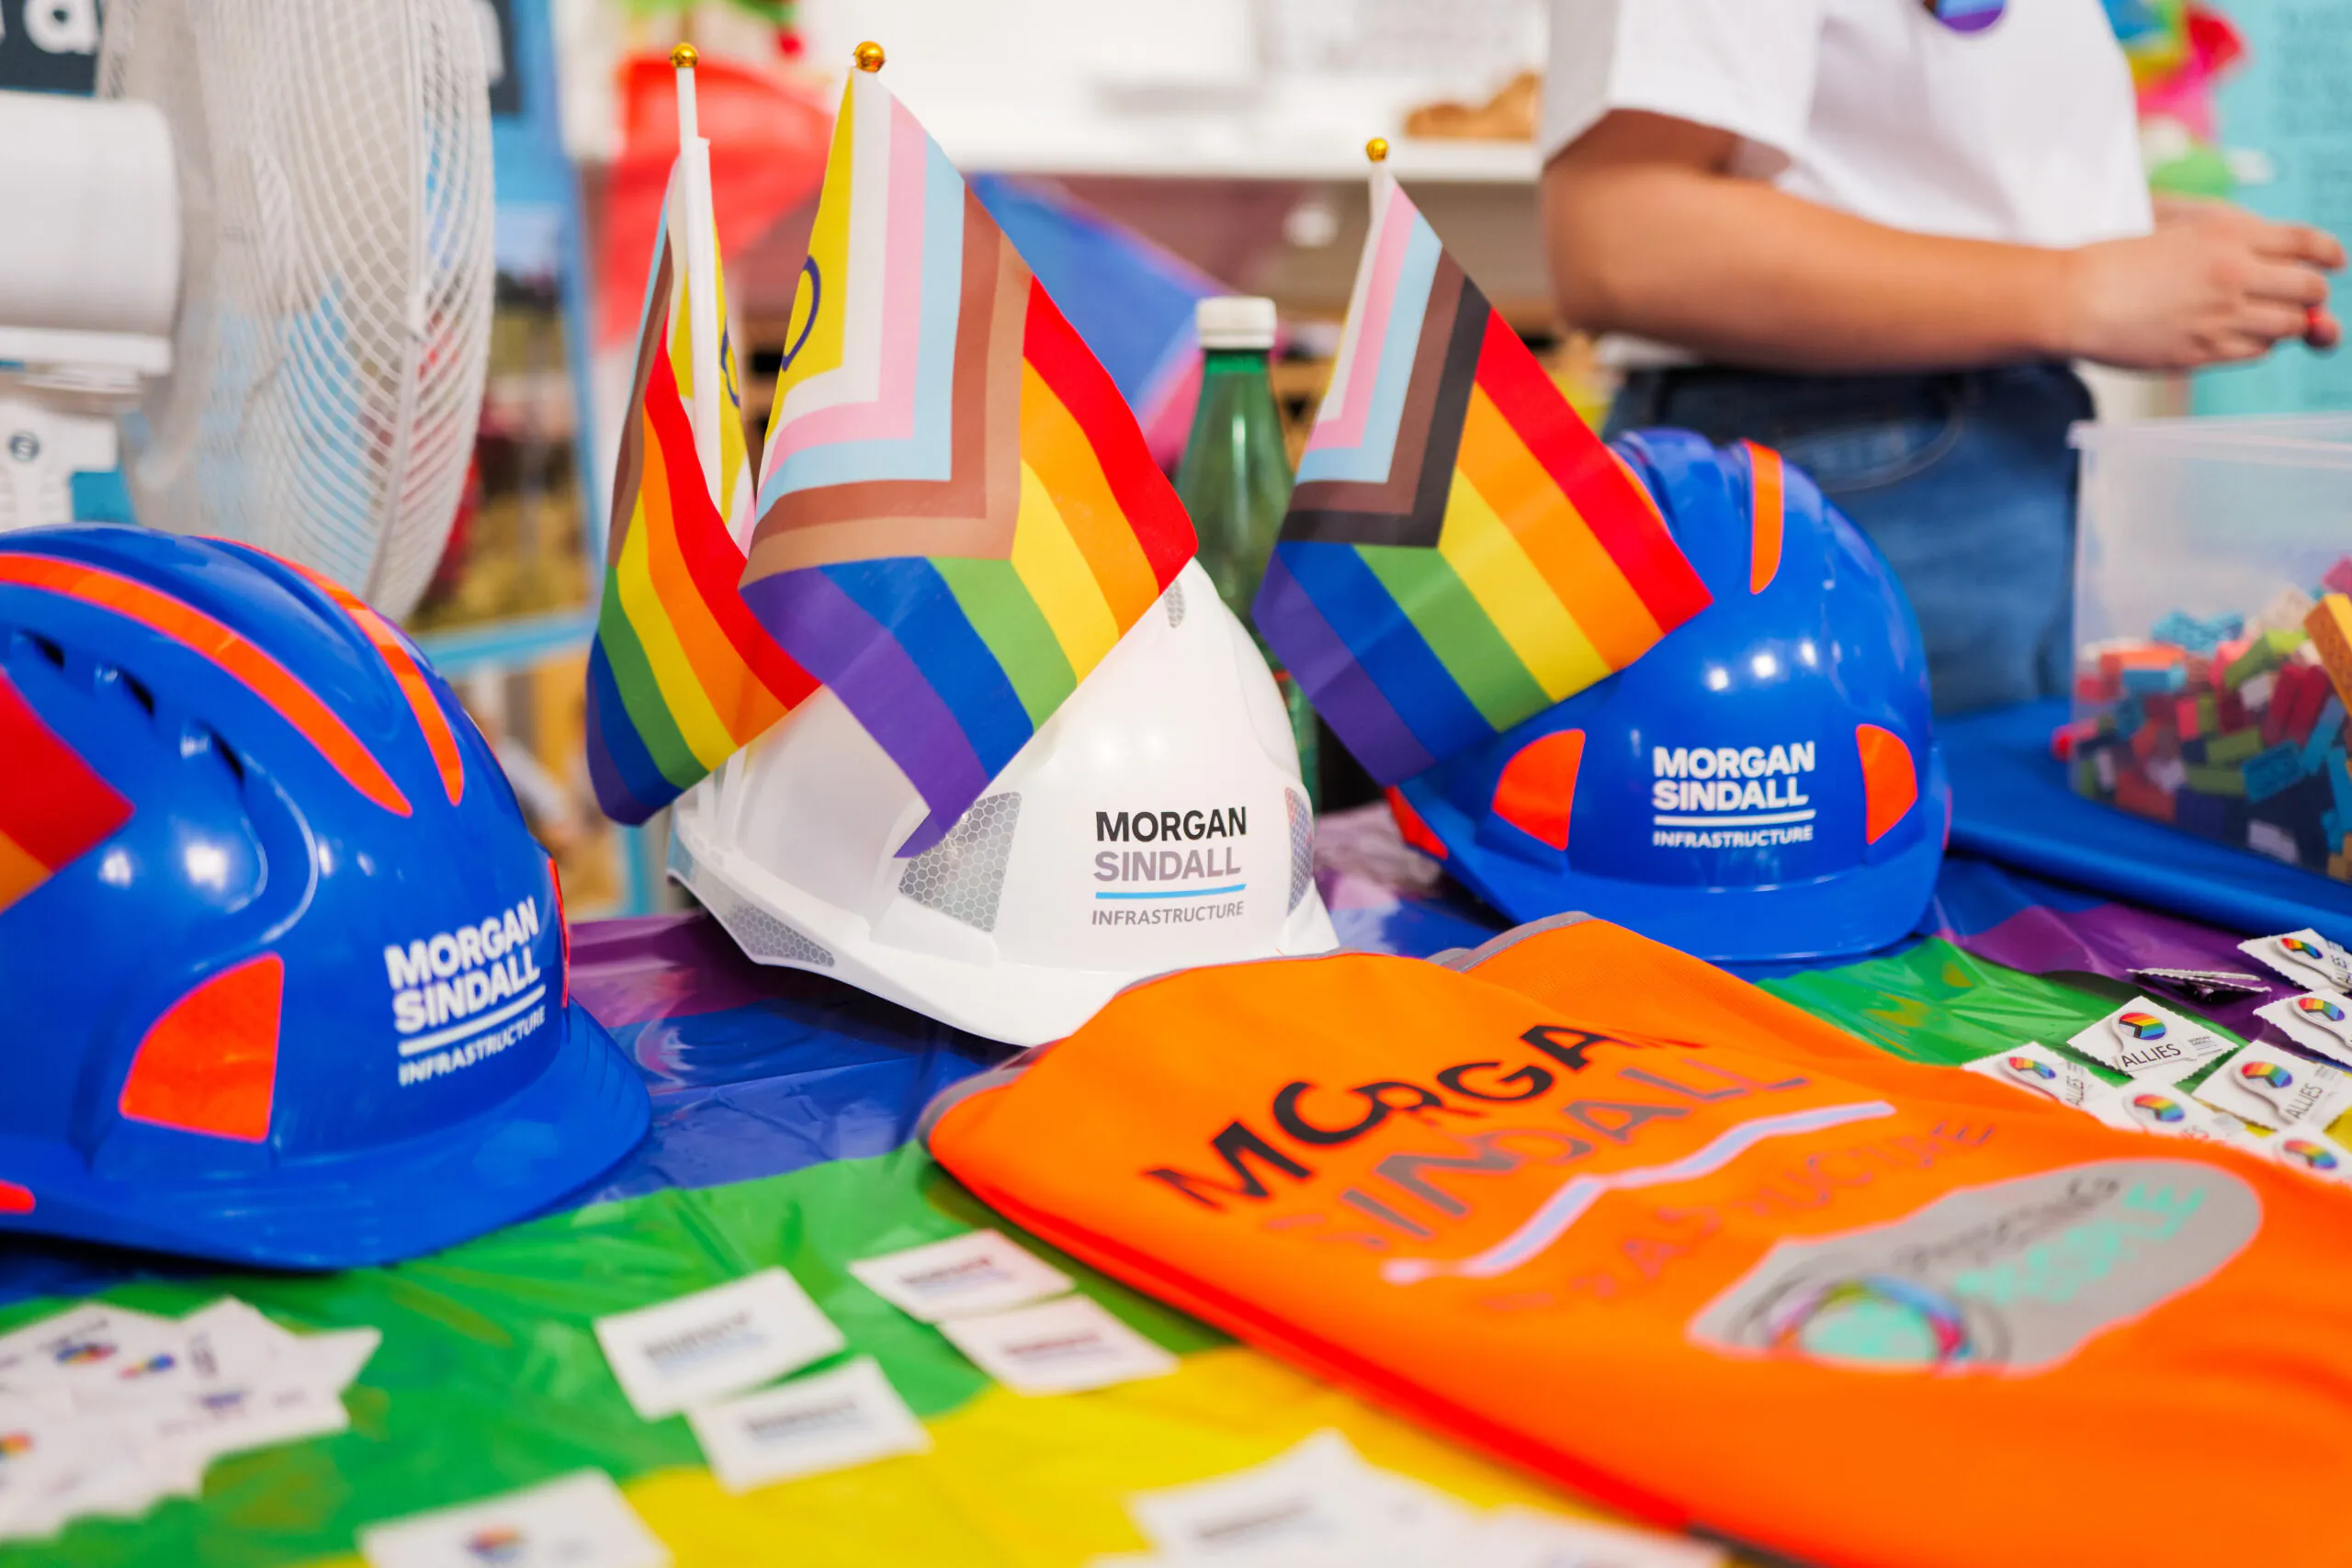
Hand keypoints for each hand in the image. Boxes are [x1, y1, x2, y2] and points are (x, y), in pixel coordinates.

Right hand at [2060, 203, 2343, 369]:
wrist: (2075, 298)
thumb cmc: (2120, 262)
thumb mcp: (2184, 231)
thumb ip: (2236, 244)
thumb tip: (2286, 268)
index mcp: (2230, 234)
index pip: (2310, 243)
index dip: (2330, 255)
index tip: (2334, 263)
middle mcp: (2235, 273)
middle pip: (2310, 289)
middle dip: (2309, 295)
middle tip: (2295, 299)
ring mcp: (2221, 316)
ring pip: (2289, 325)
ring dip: (2282, 324)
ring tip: (2255, 319)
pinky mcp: (2203, 351)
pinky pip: (2257, 353)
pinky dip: (2254, 346)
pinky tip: (2228, 337)